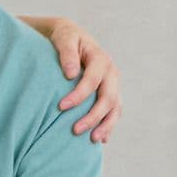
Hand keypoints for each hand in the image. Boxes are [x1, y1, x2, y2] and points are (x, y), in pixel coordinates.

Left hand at [46, 18, 121, 142]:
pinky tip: (102, 139)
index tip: (61, 106)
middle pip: (107, 98)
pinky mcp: (111, 92)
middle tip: (75, 130)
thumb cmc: (65, 38)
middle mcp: (111, 72)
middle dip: (93, 116)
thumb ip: (67, 53)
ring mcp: (113, 84)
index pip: (92, 80)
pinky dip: (109, 125)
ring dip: (105, 125)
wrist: (73, 37)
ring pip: (115, 108)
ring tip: (92, 140)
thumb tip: (71, 73)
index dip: (78, 95)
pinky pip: (114, 111)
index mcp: (100, 58)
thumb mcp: (64, 39)